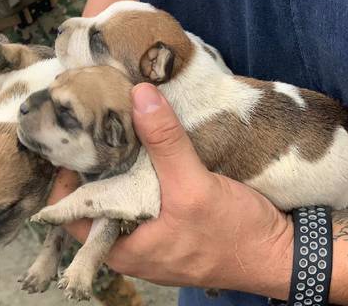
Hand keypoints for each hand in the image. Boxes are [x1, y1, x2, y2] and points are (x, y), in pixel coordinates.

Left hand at [63, 83, 293, 297]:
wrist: (280, 253)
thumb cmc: (235, 235)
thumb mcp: (194, 187)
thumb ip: (166, 142)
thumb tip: (140, 94)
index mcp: (124, 249)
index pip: (72, 215)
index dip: (67, 179)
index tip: (73, 143)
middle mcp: (132, 246)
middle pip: (98, 204)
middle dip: (96, 168)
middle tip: (94, 129)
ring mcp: (153, 236)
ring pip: (124, 198)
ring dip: (122, 168)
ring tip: (118, 131)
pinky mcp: (172, 224)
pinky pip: (147, 197)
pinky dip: (144, 173)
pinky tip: (147, 148)